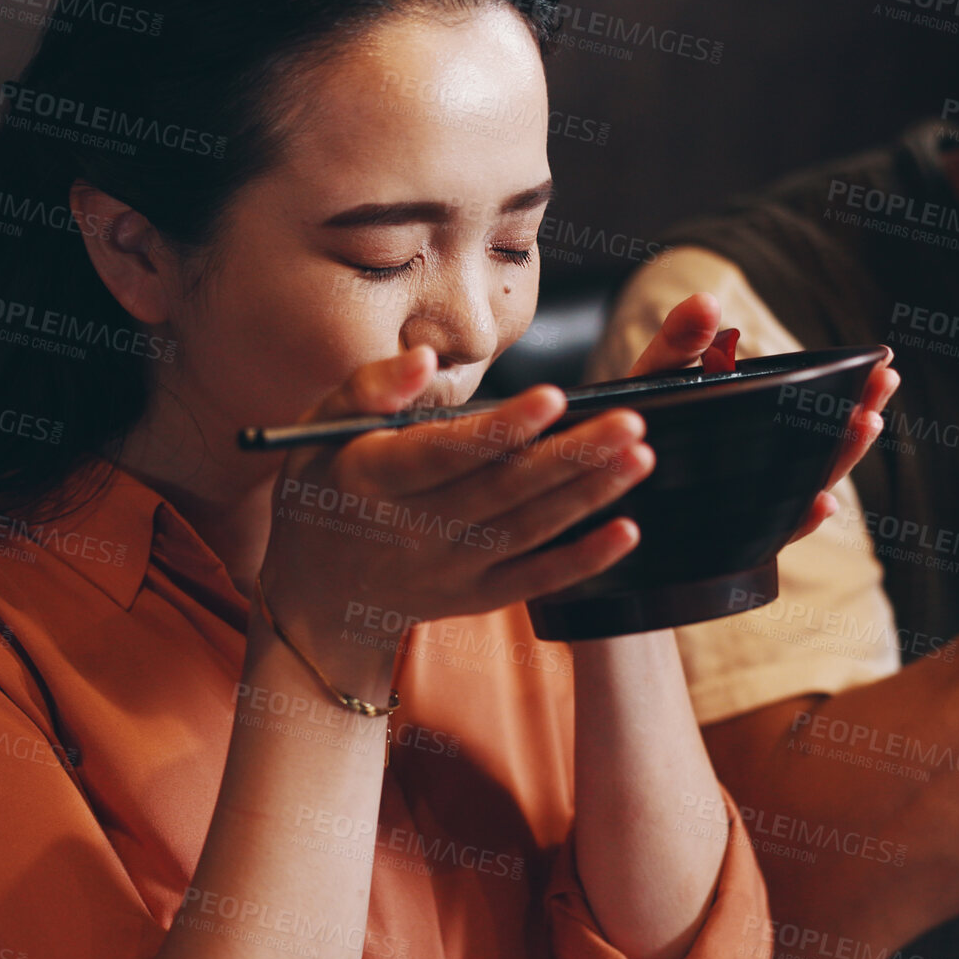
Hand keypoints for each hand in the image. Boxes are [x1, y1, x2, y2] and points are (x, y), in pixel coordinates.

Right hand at [258, 345, 654, 686]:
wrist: (319, 598)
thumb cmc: (325, 489)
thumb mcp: (317, 430)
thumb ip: (368, 388)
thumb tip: (425, 359)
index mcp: (371, 480)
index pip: (442, 455)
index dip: (499, 430)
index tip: (554, 396)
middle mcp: (411, 532)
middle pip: (502, 492)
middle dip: (571, 457)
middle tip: (630, 422)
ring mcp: (448, 572)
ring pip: (529, 532)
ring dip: (590, 496)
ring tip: (640, 456)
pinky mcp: (475, 599)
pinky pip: (536, 582)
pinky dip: (583, 561)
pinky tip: (628, 531)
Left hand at [623, 292, 899, 544]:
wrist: (587, 496)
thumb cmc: (625, 432)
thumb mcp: (653, 381)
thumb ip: (679, 344)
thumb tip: (708, 303)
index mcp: (757, 428)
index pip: (816, 408)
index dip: (853, 389)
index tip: (884, 363)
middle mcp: (761, 469)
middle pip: (822, 447)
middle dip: (856, 418)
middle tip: (884, 387)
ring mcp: (746, 506)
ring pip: (806, 486)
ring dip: (838, 459)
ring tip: (863, 424)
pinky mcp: (722, 544)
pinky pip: (768, 535)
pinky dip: (797, 520)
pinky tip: (819, 503)